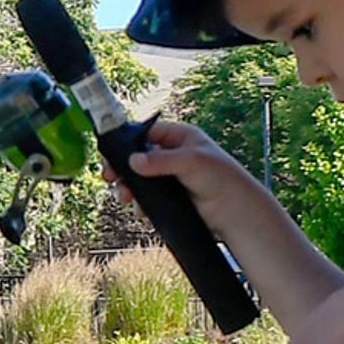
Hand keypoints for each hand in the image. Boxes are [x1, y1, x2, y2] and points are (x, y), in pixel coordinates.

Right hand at [117, 115, 260, 226]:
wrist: (234, 210)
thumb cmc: (221, 177)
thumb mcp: (191, 162)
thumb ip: (160, 161)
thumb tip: (133, 161)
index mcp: (179, 137)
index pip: (146, 133)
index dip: (127, 142)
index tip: (112, 154)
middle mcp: (172, 155)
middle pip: (136, 157)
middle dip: (122, 168)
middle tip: (109, 177)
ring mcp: (169, 177)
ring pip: (138, 179)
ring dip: (128, 188)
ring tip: (126, 197)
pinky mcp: (169, 197)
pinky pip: (146, 197)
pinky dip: (140, 203)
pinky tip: (141, 209)